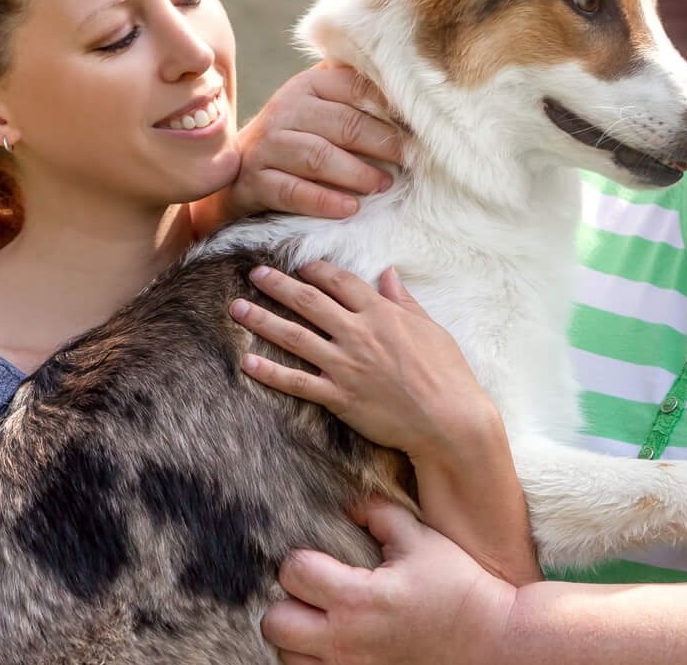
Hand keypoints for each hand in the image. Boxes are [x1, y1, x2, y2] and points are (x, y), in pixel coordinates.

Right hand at [227, 63, 404, 220]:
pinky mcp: (254, 181)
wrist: (238, 173)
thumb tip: (416, 101)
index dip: (391, 106)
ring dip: (357, 173)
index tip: (420, 125)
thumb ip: (356, 100)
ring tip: (384, 185)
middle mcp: (285, 108)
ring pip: (319, 156)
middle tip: (410, 160)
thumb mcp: (321, 111)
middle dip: (382, 143)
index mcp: (308, 85)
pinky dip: (325, 201)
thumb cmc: (298, 140)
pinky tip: (351, 208)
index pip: (355, 87)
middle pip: (343, 123)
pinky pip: (293, 191)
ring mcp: (267, 145)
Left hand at [233, 263, 496, 462]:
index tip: (299, 265)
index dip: (316, 269)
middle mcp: (359, 334)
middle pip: (309, 301)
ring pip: (294, 336)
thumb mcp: (431, 328)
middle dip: (278, 285)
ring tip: (237, 308)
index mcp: (382, 313)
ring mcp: (346, 366)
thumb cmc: (448, 374)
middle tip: (254, 274)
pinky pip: (296, 382)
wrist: (449, 421)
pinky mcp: (339, 397)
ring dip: (262, 320)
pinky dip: (269, 372)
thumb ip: (403, 301)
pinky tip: (246, 362)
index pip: (340, 282)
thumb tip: (388, 274)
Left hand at [262, 498, 515, 664]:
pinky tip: (336, 649)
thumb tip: (350, 503)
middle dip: (288, 604)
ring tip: (321, 625)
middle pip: (274, 624)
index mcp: (358, 598)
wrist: (493, 642)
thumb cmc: (459, 588)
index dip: (300, 561)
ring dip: (298, 640)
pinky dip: (316, 664)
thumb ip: (380, 514)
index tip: (319, 561)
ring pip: (287, 659)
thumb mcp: (422, 541)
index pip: (293, 573)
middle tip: (311, 597)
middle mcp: (347, 642)